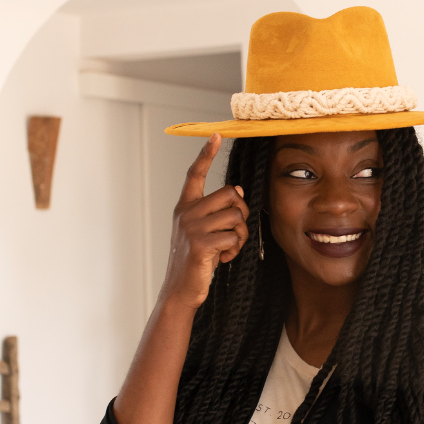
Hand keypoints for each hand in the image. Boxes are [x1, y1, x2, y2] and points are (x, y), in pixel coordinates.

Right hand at [161, 133, 249, 309]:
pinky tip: (223, 259)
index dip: (206, 153)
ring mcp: (192, 227)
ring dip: (241, 235)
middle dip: (242, 212)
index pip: (195, 174)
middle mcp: (186, 212)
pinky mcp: (201, 244)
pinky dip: (235, 250)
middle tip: (236, 231)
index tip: (216, 134)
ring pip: (236, 216)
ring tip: (228, 248)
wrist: (180, 288)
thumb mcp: (201, 231)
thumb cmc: (196, 259)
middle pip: (231, 194)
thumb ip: (215, 211)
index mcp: (185, 206)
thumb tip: (239, 192)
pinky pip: (233, 237)